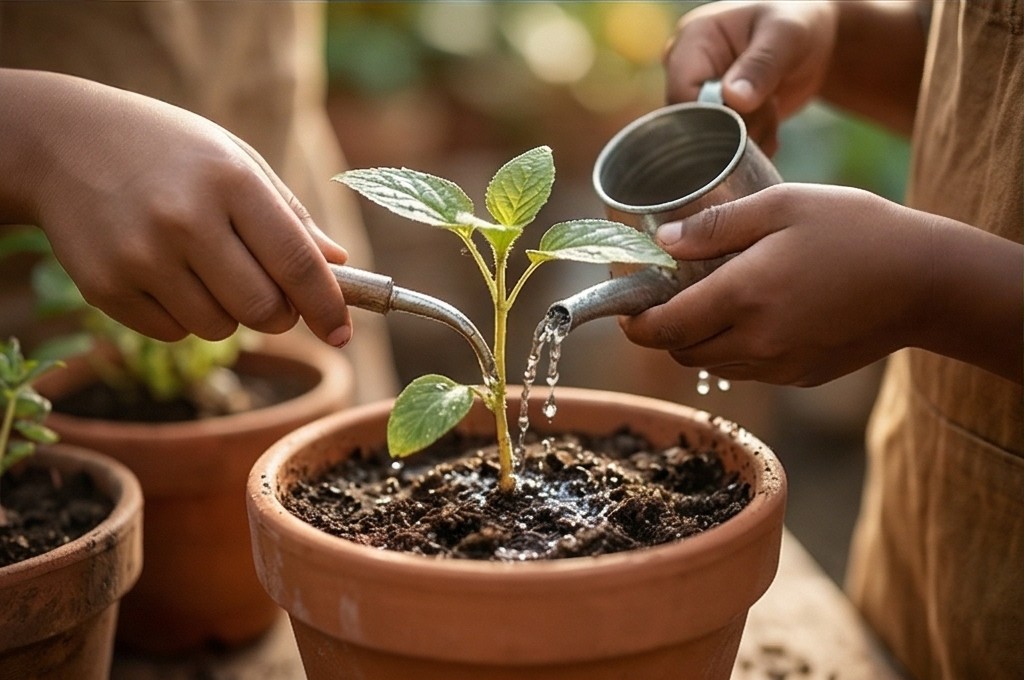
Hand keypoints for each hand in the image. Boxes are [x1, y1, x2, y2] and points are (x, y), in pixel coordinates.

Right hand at [2, 69, 352, 345]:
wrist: (61, 143)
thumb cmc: (169, 152)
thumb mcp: (235, 160)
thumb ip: (290, 215)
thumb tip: (339, 264)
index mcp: (230, 180)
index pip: (298, 263)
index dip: (328, 306)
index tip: (343, 332)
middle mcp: (186, 219)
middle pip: (264, 310)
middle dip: (280, 315)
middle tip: (271, 296)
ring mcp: (141, 256)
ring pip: (219, 328)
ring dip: (228, 314)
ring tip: (205, 268)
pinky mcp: (106, 286)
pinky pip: (172, 333)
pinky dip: (182, 316)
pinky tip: (164, 273)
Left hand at [619, 184, 939, 385]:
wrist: (926, 280)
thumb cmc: (855, 230)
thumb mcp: (783, 205)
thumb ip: (715, 226)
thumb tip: (662, 243)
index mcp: (744, 296)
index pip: (664, 328)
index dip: (635, 323)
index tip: (626, 309)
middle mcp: (756, 341)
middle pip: (682, 352)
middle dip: (664, 331)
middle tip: (666, 298)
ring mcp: (780, 365)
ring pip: (714, 364)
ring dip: (698, 341)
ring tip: (709, 301)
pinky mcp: (801, 375)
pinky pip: (749, 369)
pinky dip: (735, 349)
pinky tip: (754, 314)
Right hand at [663, 1, 837, 154]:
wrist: (812, 42)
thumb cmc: (797, 23)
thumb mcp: (786, 35)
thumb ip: (761, 65)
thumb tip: (733, 99)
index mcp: (692, 39)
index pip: (682, 94)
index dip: (713, 116)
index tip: (751, 116)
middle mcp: (686, 68)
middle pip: (692, 120)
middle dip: (735, 128)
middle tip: (769, 113)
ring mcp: (698, 94)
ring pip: (708, 139)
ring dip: (747, 137)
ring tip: (772, 113)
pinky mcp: (713, 115)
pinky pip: (721, 147)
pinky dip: (750, 144)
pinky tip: (769, 125)